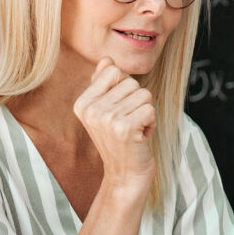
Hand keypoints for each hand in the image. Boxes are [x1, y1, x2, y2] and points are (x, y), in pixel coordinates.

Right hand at [73, 57, 156, 190]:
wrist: (125, 175)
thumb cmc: (120, 141)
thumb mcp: (106, 111)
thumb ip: (103, 84)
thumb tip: (106, 60)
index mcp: (82, 103)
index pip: (113, 70)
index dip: (124, 88)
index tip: (120, 109)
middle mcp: (91, 109)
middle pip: (131, 81)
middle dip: (137, 101)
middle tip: (129, 122)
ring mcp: (107, 119)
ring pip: (144, 94)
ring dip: (145, 112)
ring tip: (135, 129)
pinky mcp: (125, 128)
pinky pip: (150, 108)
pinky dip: (151, 122)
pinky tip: (141, 136)